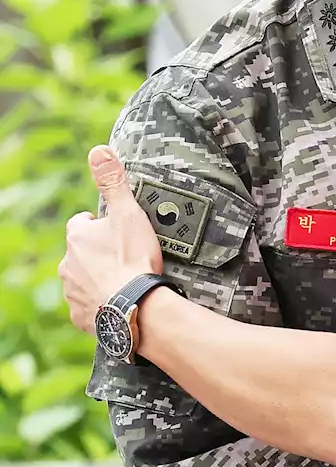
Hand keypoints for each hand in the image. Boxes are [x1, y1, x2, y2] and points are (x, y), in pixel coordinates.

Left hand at [59, 146, 162, 331]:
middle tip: (122, 254)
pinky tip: (118, 300)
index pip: (80, 224)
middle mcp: (68, 264)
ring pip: (81, 279)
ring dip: (96, 277)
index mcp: (78, 238)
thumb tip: (98, 151)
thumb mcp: (128, 214)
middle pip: (79, 253)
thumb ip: (113, 182)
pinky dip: (99, 302)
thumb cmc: (132, 259)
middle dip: (95, 252)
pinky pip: (87, 305)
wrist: (135, 306)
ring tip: (123, 279)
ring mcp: (72, 291)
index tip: (109, 226)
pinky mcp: (80, 315)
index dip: (94, 223)